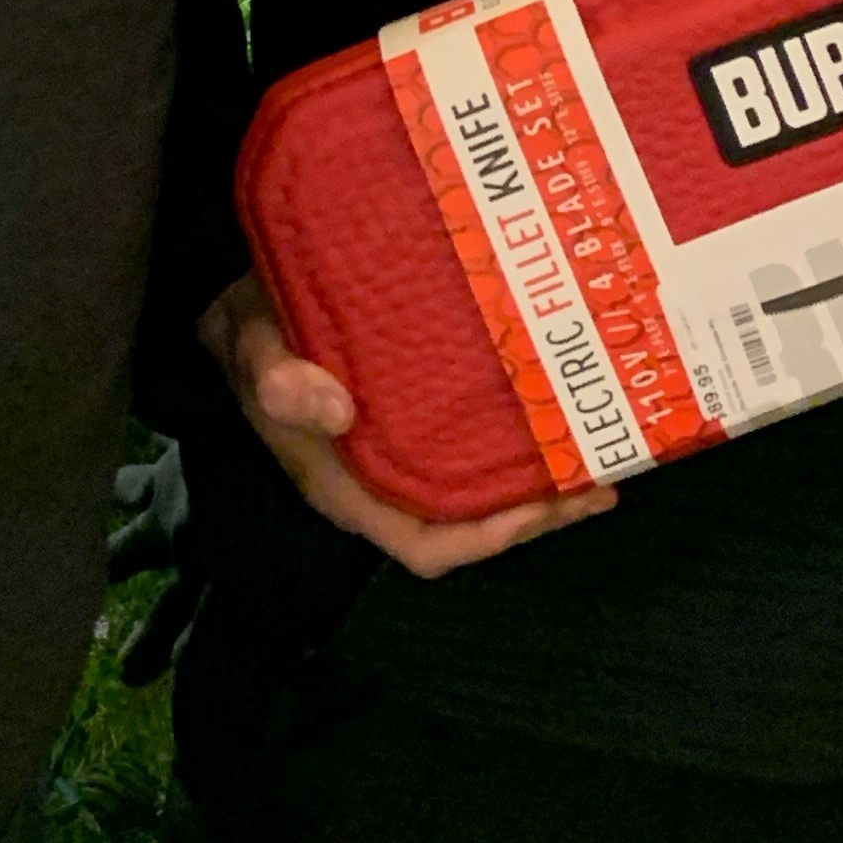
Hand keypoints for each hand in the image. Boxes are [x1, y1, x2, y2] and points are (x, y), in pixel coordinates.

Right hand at [199, 275, 614, 579]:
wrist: (240, 296)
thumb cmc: (249, 329)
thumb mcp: (250, 344)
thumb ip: (279, 379)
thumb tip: (339, 411)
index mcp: (347, 487)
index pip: (429, 547)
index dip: (492, 537)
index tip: (550, 504)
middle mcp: (381, 481)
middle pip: (470, 524)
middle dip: (538, 510)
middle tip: (602, 475)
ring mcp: (398, 450)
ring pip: (477, 487)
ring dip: (536, 475)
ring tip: (594, 443)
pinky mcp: (410, 416)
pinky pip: (471, 443)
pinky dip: (514, 434)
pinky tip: (549, 401)